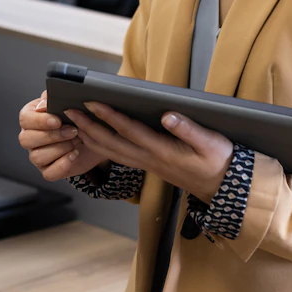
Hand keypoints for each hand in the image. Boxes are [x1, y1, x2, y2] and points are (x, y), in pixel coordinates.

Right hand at [18, 92, 107, 181]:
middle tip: (72, 130)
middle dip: (51, 135)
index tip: (57, 120)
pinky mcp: (48, 170)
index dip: (39, 120)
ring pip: (37, 157)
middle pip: (26, 139)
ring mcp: (37, 156)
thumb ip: (55, 98)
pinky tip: (75, 154)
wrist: (92, 136)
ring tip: (77, 140)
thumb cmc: (75, 117)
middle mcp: (30, 137)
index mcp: (31, 117)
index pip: (25, 119)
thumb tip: (46, 101)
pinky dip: (63, 164)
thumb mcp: (67, 103)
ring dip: (60, 148)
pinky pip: (49, 173)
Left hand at [68, 102, 233, 203]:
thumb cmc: (218, 162)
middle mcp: (150, 160)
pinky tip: (94, 138)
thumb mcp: (211, 143)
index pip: (130, 131)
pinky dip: (102, 147)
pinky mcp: (149, 166)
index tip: (92, 102)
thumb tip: (167, 115)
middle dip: (89, 126)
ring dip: (91, 137)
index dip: (109, 116)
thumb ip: (189, 129)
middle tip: (69, 111)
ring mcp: (147, 165)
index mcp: (163, 151)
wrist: (222, 189)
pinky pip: (119, 157)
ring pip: (112, 152)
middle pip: (112, 144)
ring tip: (75, 122)